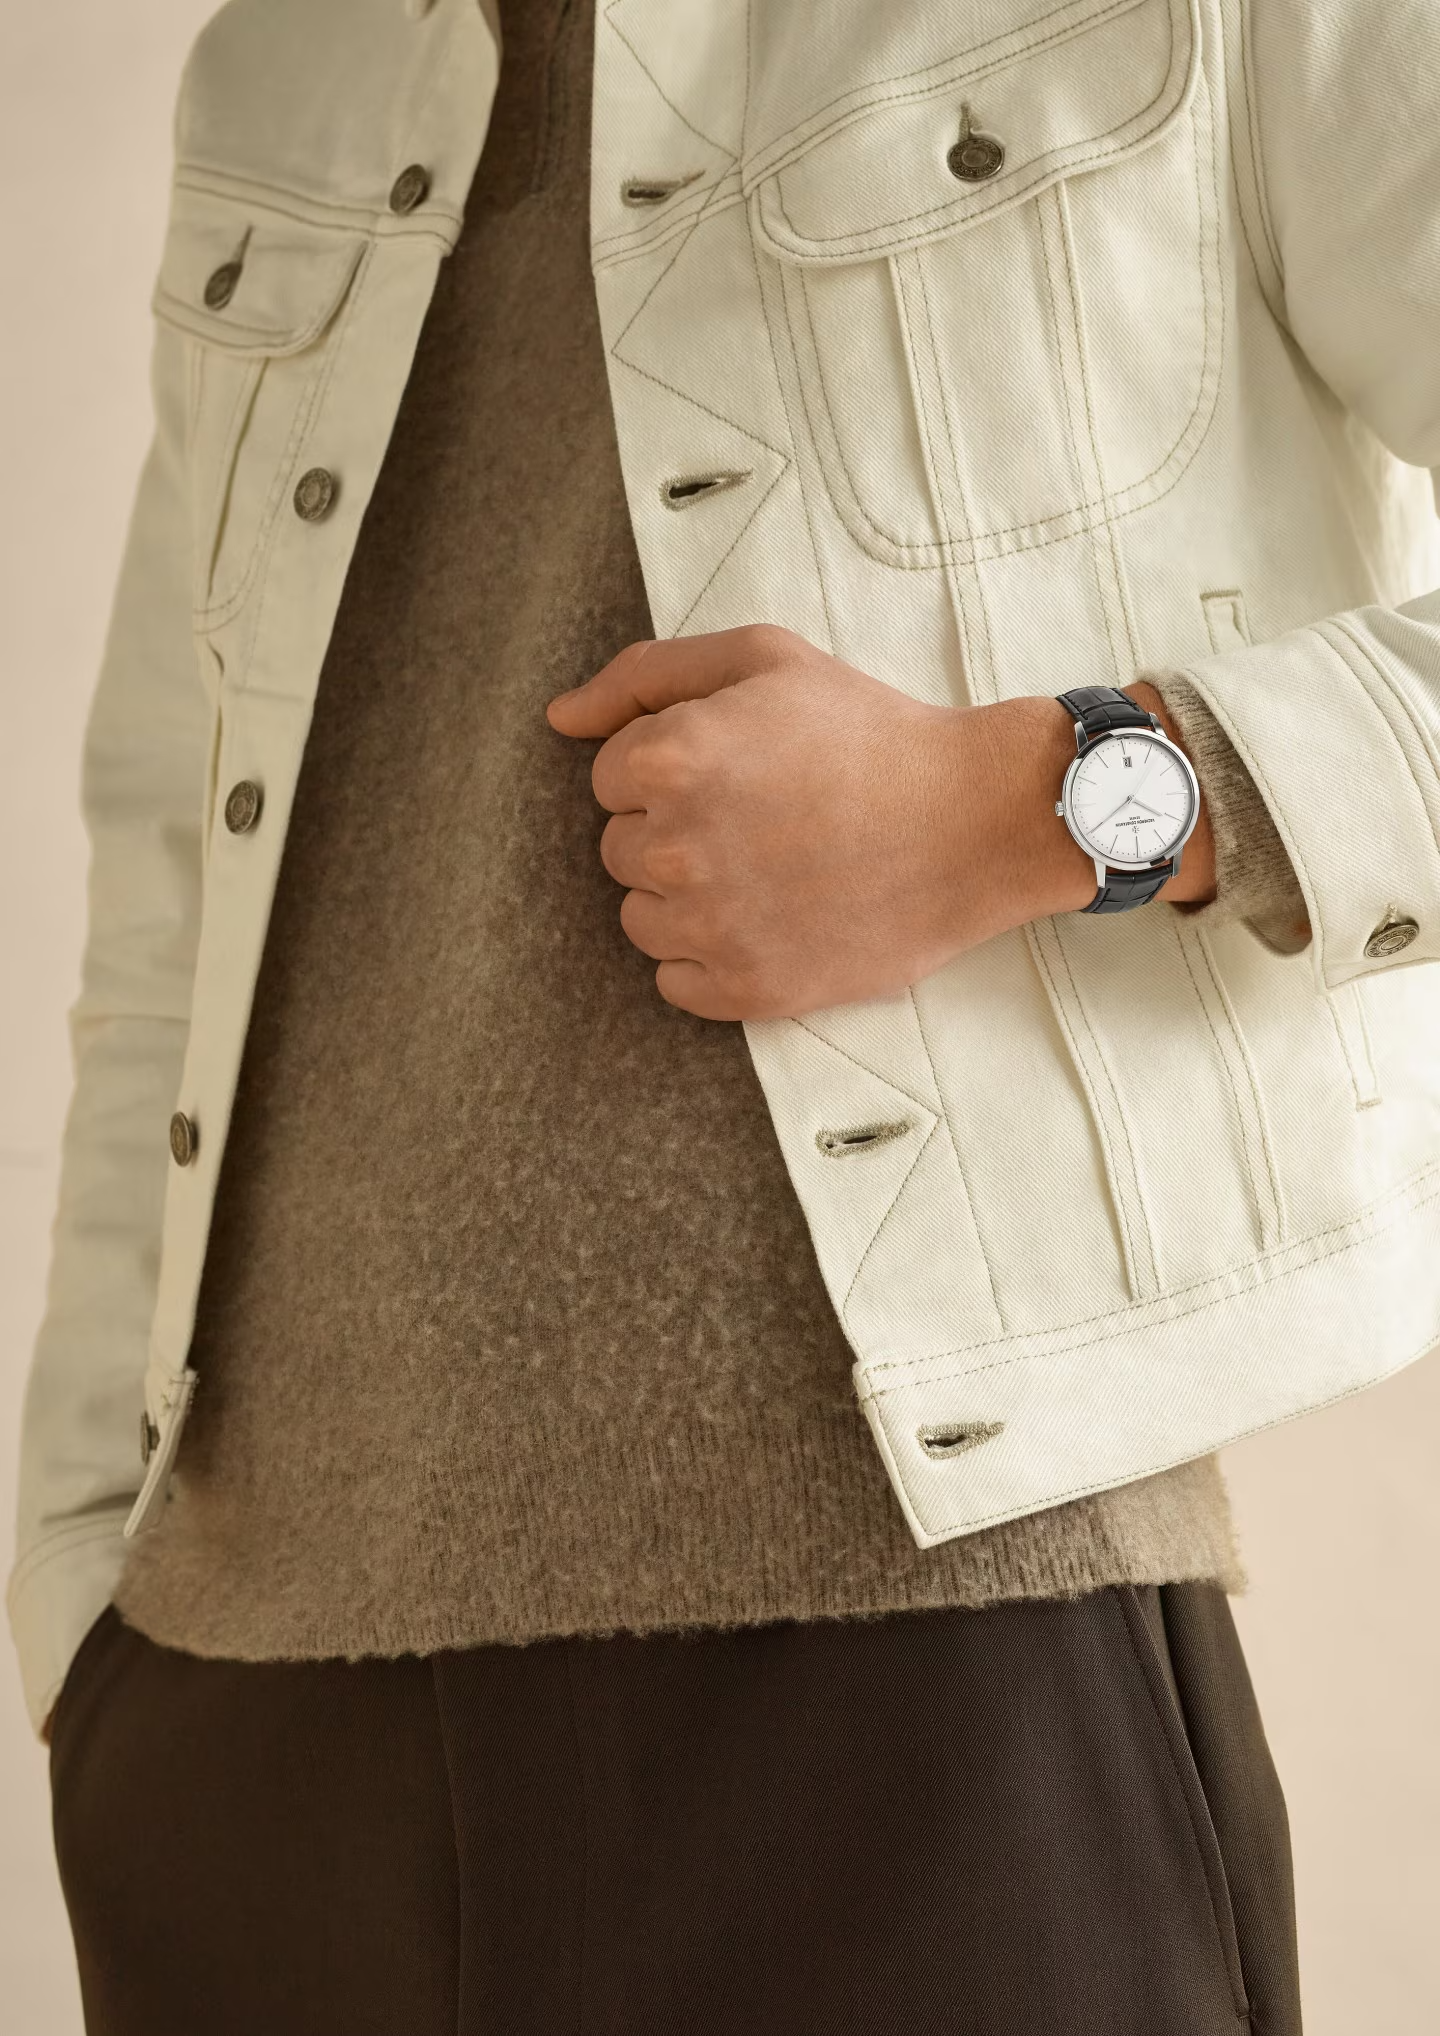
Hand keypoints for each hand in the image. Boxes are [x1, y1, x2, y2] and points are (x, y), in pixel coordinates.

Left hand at [546, 628, 1213, 1019]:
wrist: (974, 822)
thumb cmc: (867, 732)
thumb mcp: (762, 660)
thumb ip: (643, 676)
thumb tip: (559, 718)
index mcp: (666, 759)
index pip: (610, 777)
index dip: (673, 768)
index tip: (739, 770)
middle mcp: (674, 848)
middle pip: (620, 850)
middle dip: (675, 831)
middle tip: (761, 818)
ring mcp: (709, 927)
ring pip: (641, 919)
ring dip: (686, 898)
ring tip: (767, 870)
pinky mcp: (746, 989)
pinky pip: (675, 983)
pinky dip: (710, 958)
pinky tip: (769, 919)